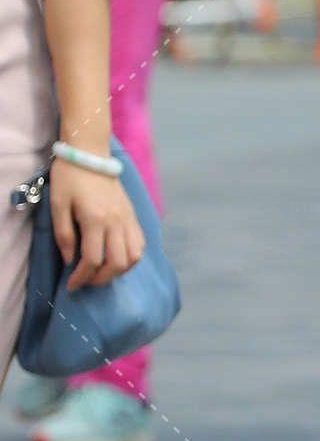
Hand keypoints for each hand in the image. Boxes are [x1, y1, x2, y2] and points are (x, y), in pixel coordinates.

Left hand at [50, 157, 144, 288]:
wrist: (90, 154)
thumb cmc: (69, 178)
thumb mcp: (57, 205)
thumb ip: (64, 235)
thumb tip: (70, 260)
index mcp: (95, 219)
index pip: (93, 260)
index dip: (81, 278)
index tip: (71, 285)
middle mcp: (116, 222)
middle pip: (117, 263)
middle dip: (101, 279)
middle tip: (86, 281)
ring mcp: (128, 219)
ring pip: (134, 257)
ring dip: (119, 271)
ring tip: (103, 272)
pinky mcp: (133, 215)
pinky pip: (140, 244)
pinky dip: (131, 258)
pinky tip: (117, 258)